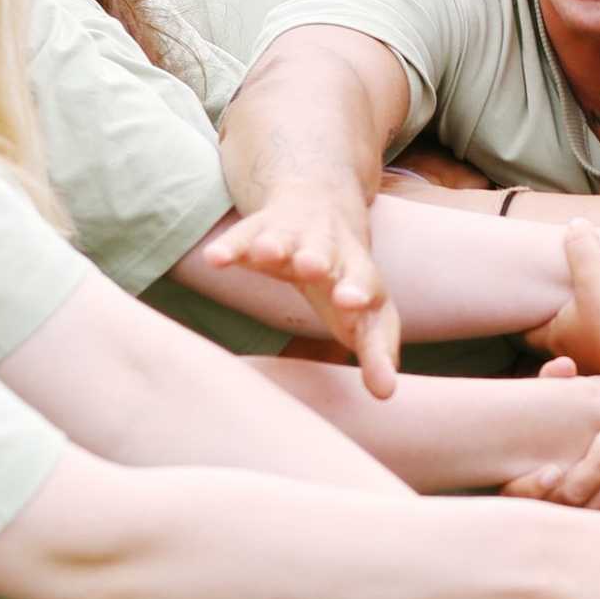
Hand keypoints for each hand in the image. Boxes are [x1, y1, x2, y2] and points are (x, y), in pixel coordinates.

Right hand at [202, 192, 400, 390]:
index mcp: (358, 272)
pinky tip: (214, 258)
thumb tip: (386, 395)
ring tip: (267, 251)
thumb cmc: (344, 278)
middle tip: (314, 265)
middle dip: (318, 258)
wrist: (322, 203)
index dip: (358, 293)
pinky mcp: (259, 229)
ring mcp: (294, 235)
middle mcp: (328, 249)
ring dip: (276, 244)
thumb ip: (376, 352)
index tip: (352, 303)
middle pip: (325, 251)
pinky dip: (229, 247)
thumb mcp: (366, 313)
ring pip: (286, 237)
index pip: (364, 283)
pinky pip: (242, 237)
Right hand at [501, 367, 599, 517]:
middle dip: (593, 471)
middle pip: (569, 501)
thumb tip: (565, 365)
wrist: (580, 455)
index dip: (534, 488)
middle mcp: (545, 506)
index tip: (551, 470)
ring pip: (597, 511)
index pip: (519, 494)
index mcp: (520, 481)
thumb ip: (551, 384)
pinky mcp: (599, 523)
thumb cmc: (556, 428)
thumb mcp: (549, 406)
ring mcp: (575, 518)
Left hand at [530, 225, 599, 412]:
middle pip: (557, 340)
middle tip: (561, 305)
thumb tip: (575, 224)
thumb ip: (582, 247)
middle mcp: (573, 357)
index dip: (528, 318)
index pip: (530, 332)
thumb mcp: (595, 275)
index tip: (529, 307)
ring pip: (586, 349)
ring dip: (589, 336)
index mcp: (558, 336)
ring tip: (598, 316)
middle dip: (558, 324)